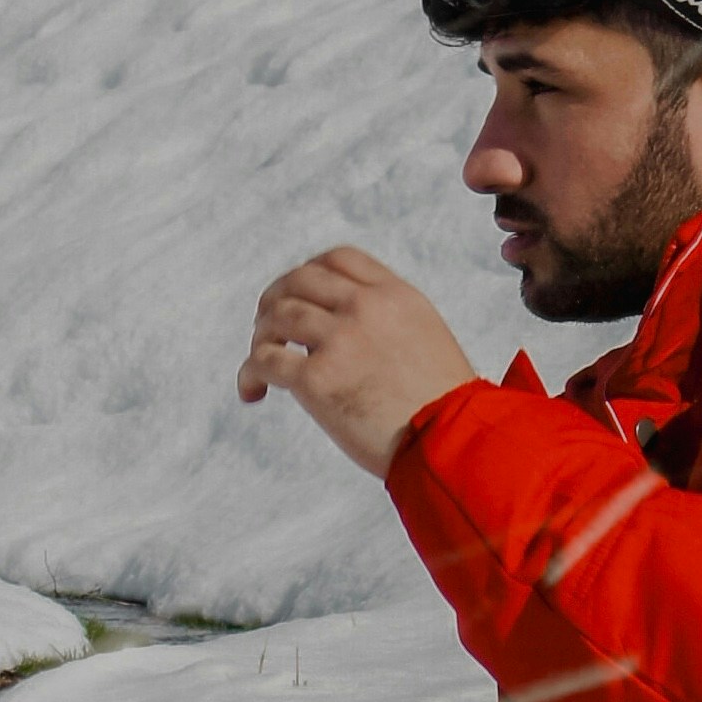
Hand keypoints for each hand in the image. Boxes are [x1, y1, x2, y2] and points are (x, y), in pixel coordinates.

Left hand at [238, 243, 476, 471]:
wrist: (451, 442)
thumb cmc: (444, 405)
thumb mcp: (427, 337)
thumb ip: (389, 320)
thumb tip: (342, 327)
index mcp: (395, 295)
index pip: (338, 259)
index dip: (308, 273)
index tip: (298, 294)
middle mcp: (365, 307)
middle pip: (299, 280)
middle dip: (275, 298)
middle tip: (267, 325)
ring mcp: (340, 340)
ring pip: (277, 315)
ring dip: (261, 335)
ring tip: (262, 359)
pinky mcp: (318, 379)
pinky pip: (265, 361)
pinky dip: (250, 374)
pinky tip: (254, 390)